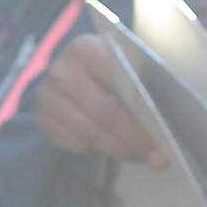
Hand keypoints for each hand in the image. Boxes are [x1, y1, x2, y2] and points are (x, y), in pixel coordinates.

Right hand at [34, 32, 162, 164]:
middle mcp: (61, 71)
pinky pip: (74, 144)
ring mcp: (48, 97)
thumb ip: (139, 80)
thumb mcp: (125, 63)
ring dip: (119, 150)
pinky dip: (97, 151)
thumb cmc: (111, 69)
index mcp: (85, 49)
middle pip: (103, 113)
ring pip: (89, 133)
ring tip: (141, 157)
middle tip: (158, 157)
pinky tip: (115, 150)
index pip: (115, 81)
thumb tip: (164, 115)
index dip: (141, 111)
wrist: (73, 73)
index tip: (163, 135)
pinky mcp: (42, 120)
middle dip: (133, 138)